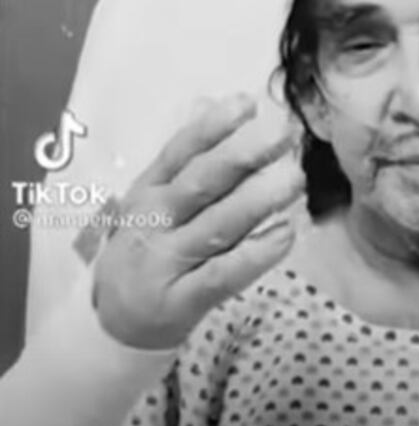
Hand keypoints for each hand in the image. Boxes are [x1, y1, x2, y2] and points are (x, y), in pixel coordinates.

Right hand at [93, 93, 303, 349]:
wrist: (115, 323)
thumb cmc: (148, 248)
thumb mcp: (153, 201)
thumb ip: (184, 160)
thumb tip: (210, 103)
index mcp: (149, 190)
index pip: (179, 152)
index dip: (212, 127)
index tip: (248, 103)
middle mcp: (156, 221)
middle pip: (200, 184)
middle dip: (242, 156)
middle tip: (283, 135)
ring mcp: (167, 261)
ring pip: (217, 226)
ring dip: (257, 201)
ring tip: (295, 179)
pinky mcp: (183, 299)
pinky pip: (223, 274)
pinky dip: (255, 254)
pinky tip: (286, 233)